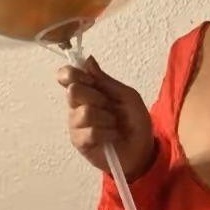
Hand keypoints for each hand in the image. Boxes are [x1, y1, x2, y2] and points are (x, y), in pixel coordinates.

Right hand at [56, 56, 155, 176]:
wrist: (142, 149)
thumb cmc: (134, 121)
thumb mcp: (127, 96)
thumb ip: (106, 81)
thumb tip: (88, 60)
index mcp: (87, 90)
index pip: (67, 75)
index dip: (73, 74)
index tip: (90, 80)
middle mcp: (77, 105)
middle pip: (73, 90)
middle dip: (97, 98)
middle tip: (109, 107)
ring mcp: (76, 124)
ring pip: (85, 112)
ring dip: (106, 118)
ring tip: (113, 125)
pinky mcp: (79, 142)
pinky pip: (91, 132)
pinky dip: (107, 134)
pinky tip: (111, 137)